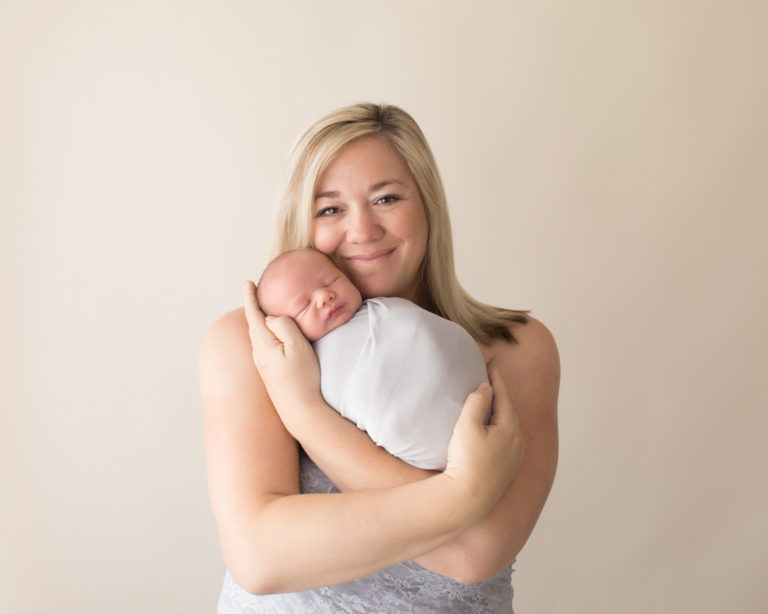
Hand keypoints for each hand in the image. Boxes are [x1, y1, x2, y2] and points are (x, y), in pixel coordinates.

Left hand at [242, 280, 322, 432]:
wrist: (300, 411)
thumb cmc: (302, 377)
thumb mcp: (297, 346)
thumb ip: (283, 326)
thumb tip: (270, 317)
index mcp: (263, 343)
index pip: (254, 314)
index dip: (250, 297)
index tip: (247, 283)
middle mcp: (258, 353)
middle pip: (253, 324)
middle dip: (252, 307)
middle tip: (253, 292)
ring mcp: (263, 365)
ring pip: (258, 336)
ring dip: (259, 321)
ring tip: (262, 310)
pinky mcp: (269, 373)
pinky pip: (264, 346)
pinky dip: (265, 334)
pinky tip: (271, 337)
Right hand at [443, 370, 523, 517]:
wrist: (468, 500)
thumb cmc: (466, 461)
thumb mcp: (467, 426)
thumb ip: (477, 402)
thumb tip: (486, 388)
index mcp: (510, 428)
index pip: (504, 396)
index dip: (496, 380)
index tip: (491, 366)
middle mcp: (518, 442)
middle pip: (508, 411)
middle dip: (500, 396)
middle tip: (489, 381)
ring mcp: (514, 458)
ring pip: (508, 427)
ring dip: (500, 414)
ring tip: (489, 404)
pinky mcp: (507, 471)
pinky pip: (506, 441)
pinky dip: (499, 429)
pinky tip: (490, 432)